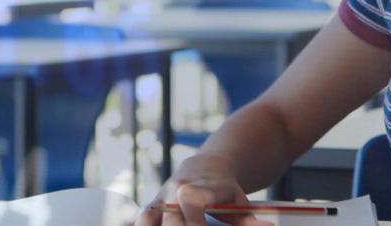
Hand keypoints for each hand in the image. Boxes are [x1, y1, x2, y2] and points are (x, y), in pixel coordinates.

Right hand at [135, 154, 271, 225]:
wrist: (203, 169)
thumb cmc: (225, 192)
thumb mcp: (240, 203)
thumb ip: (250, 222)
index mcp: (202, 189)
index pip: (194, 200)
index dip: (194, 217)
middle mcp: (176, 192)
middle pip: (171, 218)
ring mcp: (160, 199)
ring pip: (147, 219)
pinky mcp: (148, 208)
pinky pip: (139, 222)